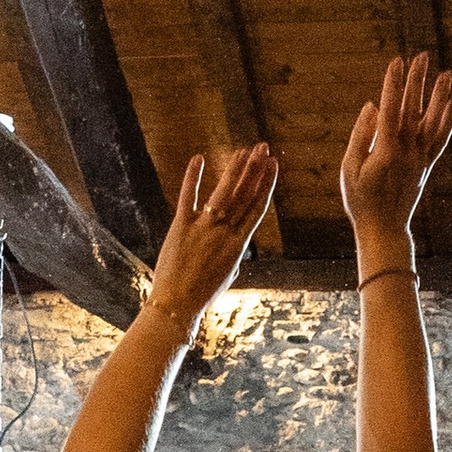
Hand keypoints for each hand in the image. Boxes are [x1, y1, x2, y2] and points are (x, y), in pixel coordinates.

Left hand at [150, 144, 278, 324]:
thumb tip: (236, 245)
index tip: (274, 165)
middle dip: (255, 168)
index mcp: (239, 244)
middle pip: (244, 194)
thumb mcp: (227, 275)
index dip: (266, 183)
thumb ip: (233, 256)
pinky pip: (188, 195)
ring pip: (224, 191)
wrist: (177, 304)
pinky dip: (193, 176)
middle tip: (262, 147)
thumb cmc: (203, 294)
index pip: (257, 206)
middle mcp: (224, 231)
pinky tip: (199, 158)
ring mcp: (203, 227)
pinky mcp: (181, 225)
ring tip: (243, 150)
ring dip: (235, 168)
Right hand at [341, 52, 451, 245]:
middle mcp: (407, 151)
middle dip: (417, 81)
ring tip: (447, 74)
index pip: (391, 109)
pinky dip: (448, 120)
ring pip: (433, 122)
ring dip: (440, 97)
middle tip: (422, 56)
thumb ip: (360, 135)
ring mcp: (420, 158)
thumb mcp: (350, 169)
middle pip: (413, 109)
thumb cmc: (361, 200)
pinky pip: (441, 139)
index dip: (394, 84)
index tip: (397, 61)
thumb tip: (372, 106)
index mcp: (385, 150)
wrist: (384, 229)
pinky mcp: (426, 165)